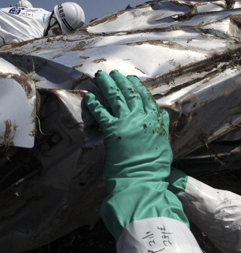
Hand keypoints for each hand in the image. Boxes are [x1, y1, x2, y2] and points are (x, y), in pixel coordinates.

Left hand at [83, 70, 186, 238]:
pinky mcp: (113, 130)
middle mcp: (141, 117)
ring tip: (100, 76)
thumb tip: (163, 114)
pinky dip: (94, 103)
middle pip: (129, 93)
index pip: (146, 97)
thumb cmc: (153, 167)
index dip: (137, 86)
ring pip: (116, 97)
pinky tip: (89, 96)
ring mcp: (127, 122)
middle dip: (120, 81)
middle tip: (112, 73)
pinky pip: (101, 112)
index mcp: (155, 121)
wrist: (142, 180)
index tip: (131, 79)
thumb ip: (162, 126)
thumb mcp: (164, 144)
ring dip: (107, 85)